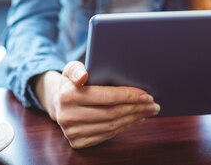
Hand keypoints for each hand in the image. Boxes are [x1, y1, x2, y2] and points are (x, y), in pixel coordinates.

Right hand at [34, 61, 159, 148]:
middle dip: (136, 108)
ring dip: (133, 118)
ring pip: (111, 126)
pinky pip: (106, 135)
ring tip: (147, 111)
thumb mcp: (71, 69)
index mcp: (67, 95)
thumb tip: (84, 76)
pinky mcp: (77, 142)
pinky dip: (123, 127)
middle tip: (152, 104)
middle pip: (111, 113)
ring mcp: (72, 132)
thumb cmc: (72, 82)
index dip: (128, 96)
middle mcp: (68, 116)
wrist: (58, 103)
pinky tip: (134, 119)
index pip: (106, 97)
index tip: (146, 94)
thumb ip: (77, 69)